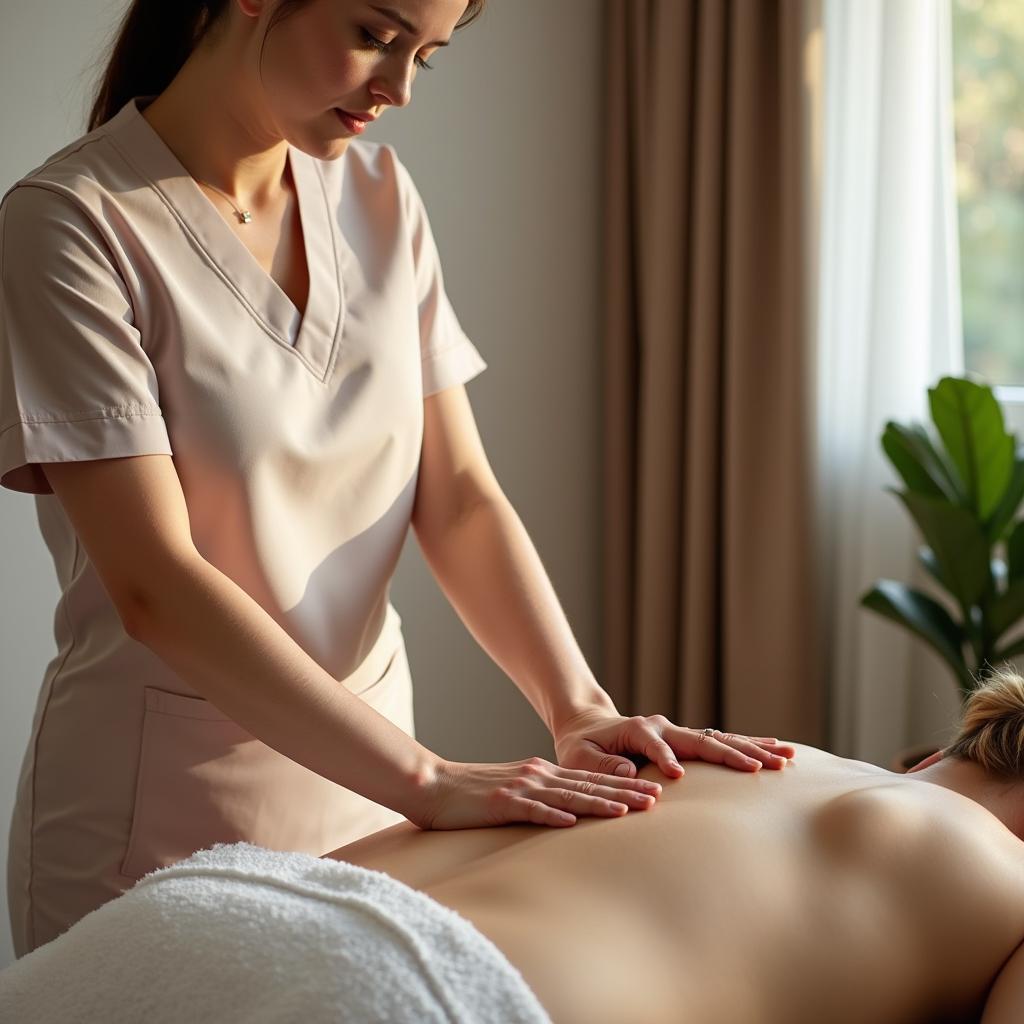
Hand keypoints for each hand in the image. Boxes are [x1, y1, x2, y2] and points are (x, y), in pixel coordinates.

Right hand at [411, 756, 663, 829]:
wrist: (431, 784)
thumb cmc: (470, 794)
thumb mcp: (512, 792)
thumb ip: (538, 797)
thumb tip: (566, 812)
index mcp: (541, 773)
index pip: (590, 781)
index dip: (622, 786)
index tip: (651, 792)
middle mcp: (537, 776)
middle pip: (588, 786)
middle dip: (625, 792)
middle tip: (657, 799)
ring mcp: (520, 788)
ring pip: (569, 796)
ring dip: (601, 803)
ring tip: (630, 810)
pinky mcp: (501, 802)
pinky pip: (532, 810)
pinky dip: (553, 815)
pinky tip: (573, 822)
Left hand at [552, 708, 797, 779]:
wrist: (588, 728)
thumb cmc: (581, 748)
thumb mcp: (580, 758)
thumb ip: (601, 764)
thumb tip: (627, 769)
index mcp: (637, 729)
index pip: (655, 744)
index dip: (665, 759)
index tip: (676, 778)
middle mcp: (664, 727)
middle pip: (704, 740)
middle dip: (734, 754)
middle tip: (765, 767)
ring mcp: (679, 732)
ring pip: (721, 739)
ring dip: (754, 749)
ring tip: (787, 757)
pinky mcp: (688, 740)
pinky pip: (722, 742)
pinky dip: (749, 746)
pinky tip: (778, 750)